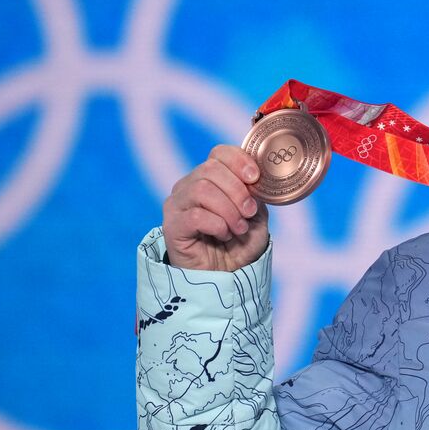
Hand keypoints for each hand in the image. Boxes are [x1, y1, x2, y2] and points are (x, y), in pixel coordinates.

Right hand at [162, 144, 269, 271]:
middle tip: (249, 213)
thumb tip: (255, 179)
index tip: (255, 178)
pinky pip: (195, 216)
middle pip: (210, 169)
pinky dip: (217, 225)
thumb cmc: (240, 244)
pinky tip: (223, 235)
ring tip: (238, 228)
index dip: (239, 161)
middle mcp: (188, 186)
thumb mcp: (256, 216)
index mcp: (210, 178)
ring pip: (202, 189)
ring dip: (228, 210)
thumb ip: (255, 194)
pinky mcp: (172, 226)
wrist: (227, 277)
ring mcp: (177, 205)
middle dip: (237, 191)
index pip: (219, 153)